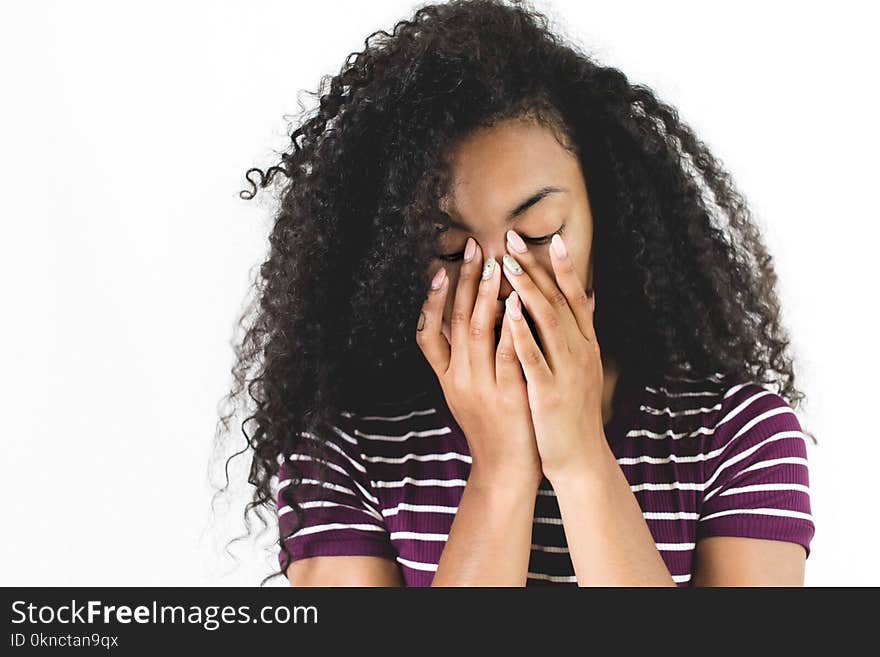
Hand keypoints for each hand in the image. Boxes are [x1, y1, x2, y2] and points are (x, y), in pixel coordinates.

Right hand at [416, 238, 542, 487]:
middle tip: (474, 248)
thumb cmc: (492, 427)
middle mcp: (458, 379)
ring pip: (477, 332)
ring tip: (494, 265)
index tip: (442, 269)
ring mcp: (481, 386)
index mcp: (446, 378)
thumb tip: (461, 324)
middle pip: (455, 322)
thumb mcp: (466, 394)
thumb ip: (461, 361)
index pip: (427, 332)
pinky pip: (506, 353)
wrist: (505, 470)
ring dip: (485, 295)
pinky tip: (516, 303)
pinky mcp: (507, 393)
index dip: (432, 300)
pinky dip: (510, 326)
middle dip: (464, 282)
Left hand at [499, 230, 603, 480]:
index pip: (577, 298)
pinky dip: (522, 332)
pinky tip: (507, 312)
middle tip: (513, 238)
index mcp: (587, 346)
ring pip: (549, 322)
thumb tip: (591, 297)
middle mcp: (581, 353)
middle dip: (537, 268)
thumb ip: (584, 332)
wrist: (581, 459)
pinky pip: (534, 357)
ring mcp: (566, 372)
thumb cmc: (576, 413)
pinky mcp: (548, 392)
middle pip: (560, 301)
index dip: (564, 267)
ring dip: (529, 291)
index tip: (552, 238)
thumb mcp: (585, 368)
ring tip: (508, 265)